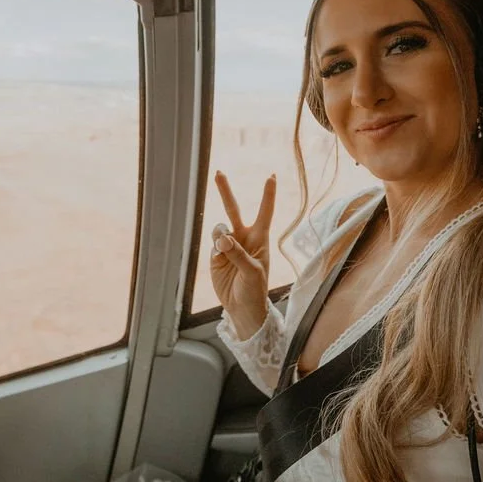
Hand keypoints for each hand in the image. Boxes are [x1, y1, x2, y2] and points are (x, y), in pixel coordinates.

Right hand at [210, 171, 276, 337]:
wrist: (241, 308)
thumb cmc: (255, 290)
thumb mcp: (252, 272)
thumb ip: (238, 254)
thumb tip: (222, 238)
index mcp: (260, 239)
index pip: (264, 212)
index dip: (267, 195)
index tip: (271, 176)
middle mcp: (243, 238)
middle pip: (233, 209)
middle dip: (225, 191)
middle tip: (218, 173)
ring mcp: (228, 246)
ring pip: (219, 228)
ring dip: (219, 235)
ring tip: (223, 250)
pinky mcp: (216, 255)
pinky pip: (212, 243)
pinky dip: (214, 249)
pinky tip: (220, 259)